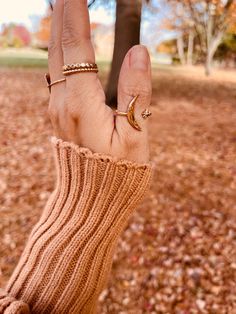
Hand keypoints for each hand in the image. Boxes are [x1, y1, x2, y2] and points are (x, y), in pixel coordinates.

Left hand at [48, 0, 151, 162]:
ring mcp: (56, 110)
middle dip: (62, 15)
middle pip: (58, 48)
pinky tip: (66, 48)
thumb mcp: (134, 136)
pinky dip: (60, 54)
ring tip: (64, 10)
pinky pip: (55, 77)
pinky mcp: (59, 116)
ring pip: (53, 62)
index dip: (76, 13)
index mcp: (80, 105)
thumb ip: (135, 93)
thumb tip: (138, 52)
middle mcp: (62, 103)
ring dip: (59, 32)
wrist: (90, 200)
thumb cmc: (116, 173)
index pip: (76, 47)